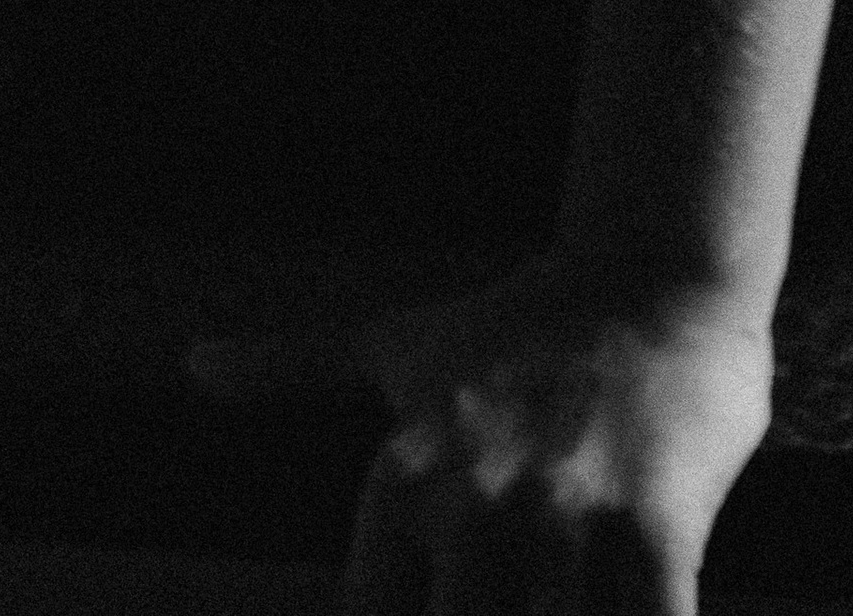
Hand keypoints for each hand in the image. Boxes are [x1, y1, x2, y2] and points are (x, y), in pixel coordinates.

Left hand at [191, 250, 772, 612]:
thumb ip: (292, 368)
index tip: (443, 602)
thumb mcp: (398, 344)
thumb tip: (193, 363)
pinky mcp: (656, 531)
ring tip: (556, 604)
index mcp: (402, 478)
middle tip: (489, 603)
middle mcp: (471, 504)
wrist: (659, 270)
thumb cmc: (518, 322)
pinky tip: (636, 612)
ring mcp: (563, 521)